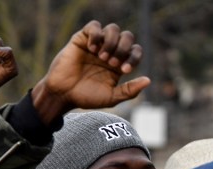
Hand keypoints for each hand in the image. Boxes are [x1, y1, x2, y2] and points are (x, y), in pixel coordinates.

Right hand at [31, 20, 150, 124]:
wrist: (63, 94)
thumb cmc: (87, 97)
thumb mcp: (111, 97)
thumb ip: (130, 90)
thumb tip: (148, 80)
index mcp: (119, 64)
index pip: (136, 51)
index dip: (134, 57)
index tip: (123, 71)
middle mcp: (110, 52)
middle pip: (127, 36)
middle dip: (123, 48)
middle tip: (112, 63)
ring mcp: (97, 44)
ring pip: (113, 29)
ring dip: (111, 42)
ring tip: (102, 57)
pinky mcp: (82, 39)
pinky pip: (94, 26)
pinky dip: (96, 35)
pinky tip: (92, 49)